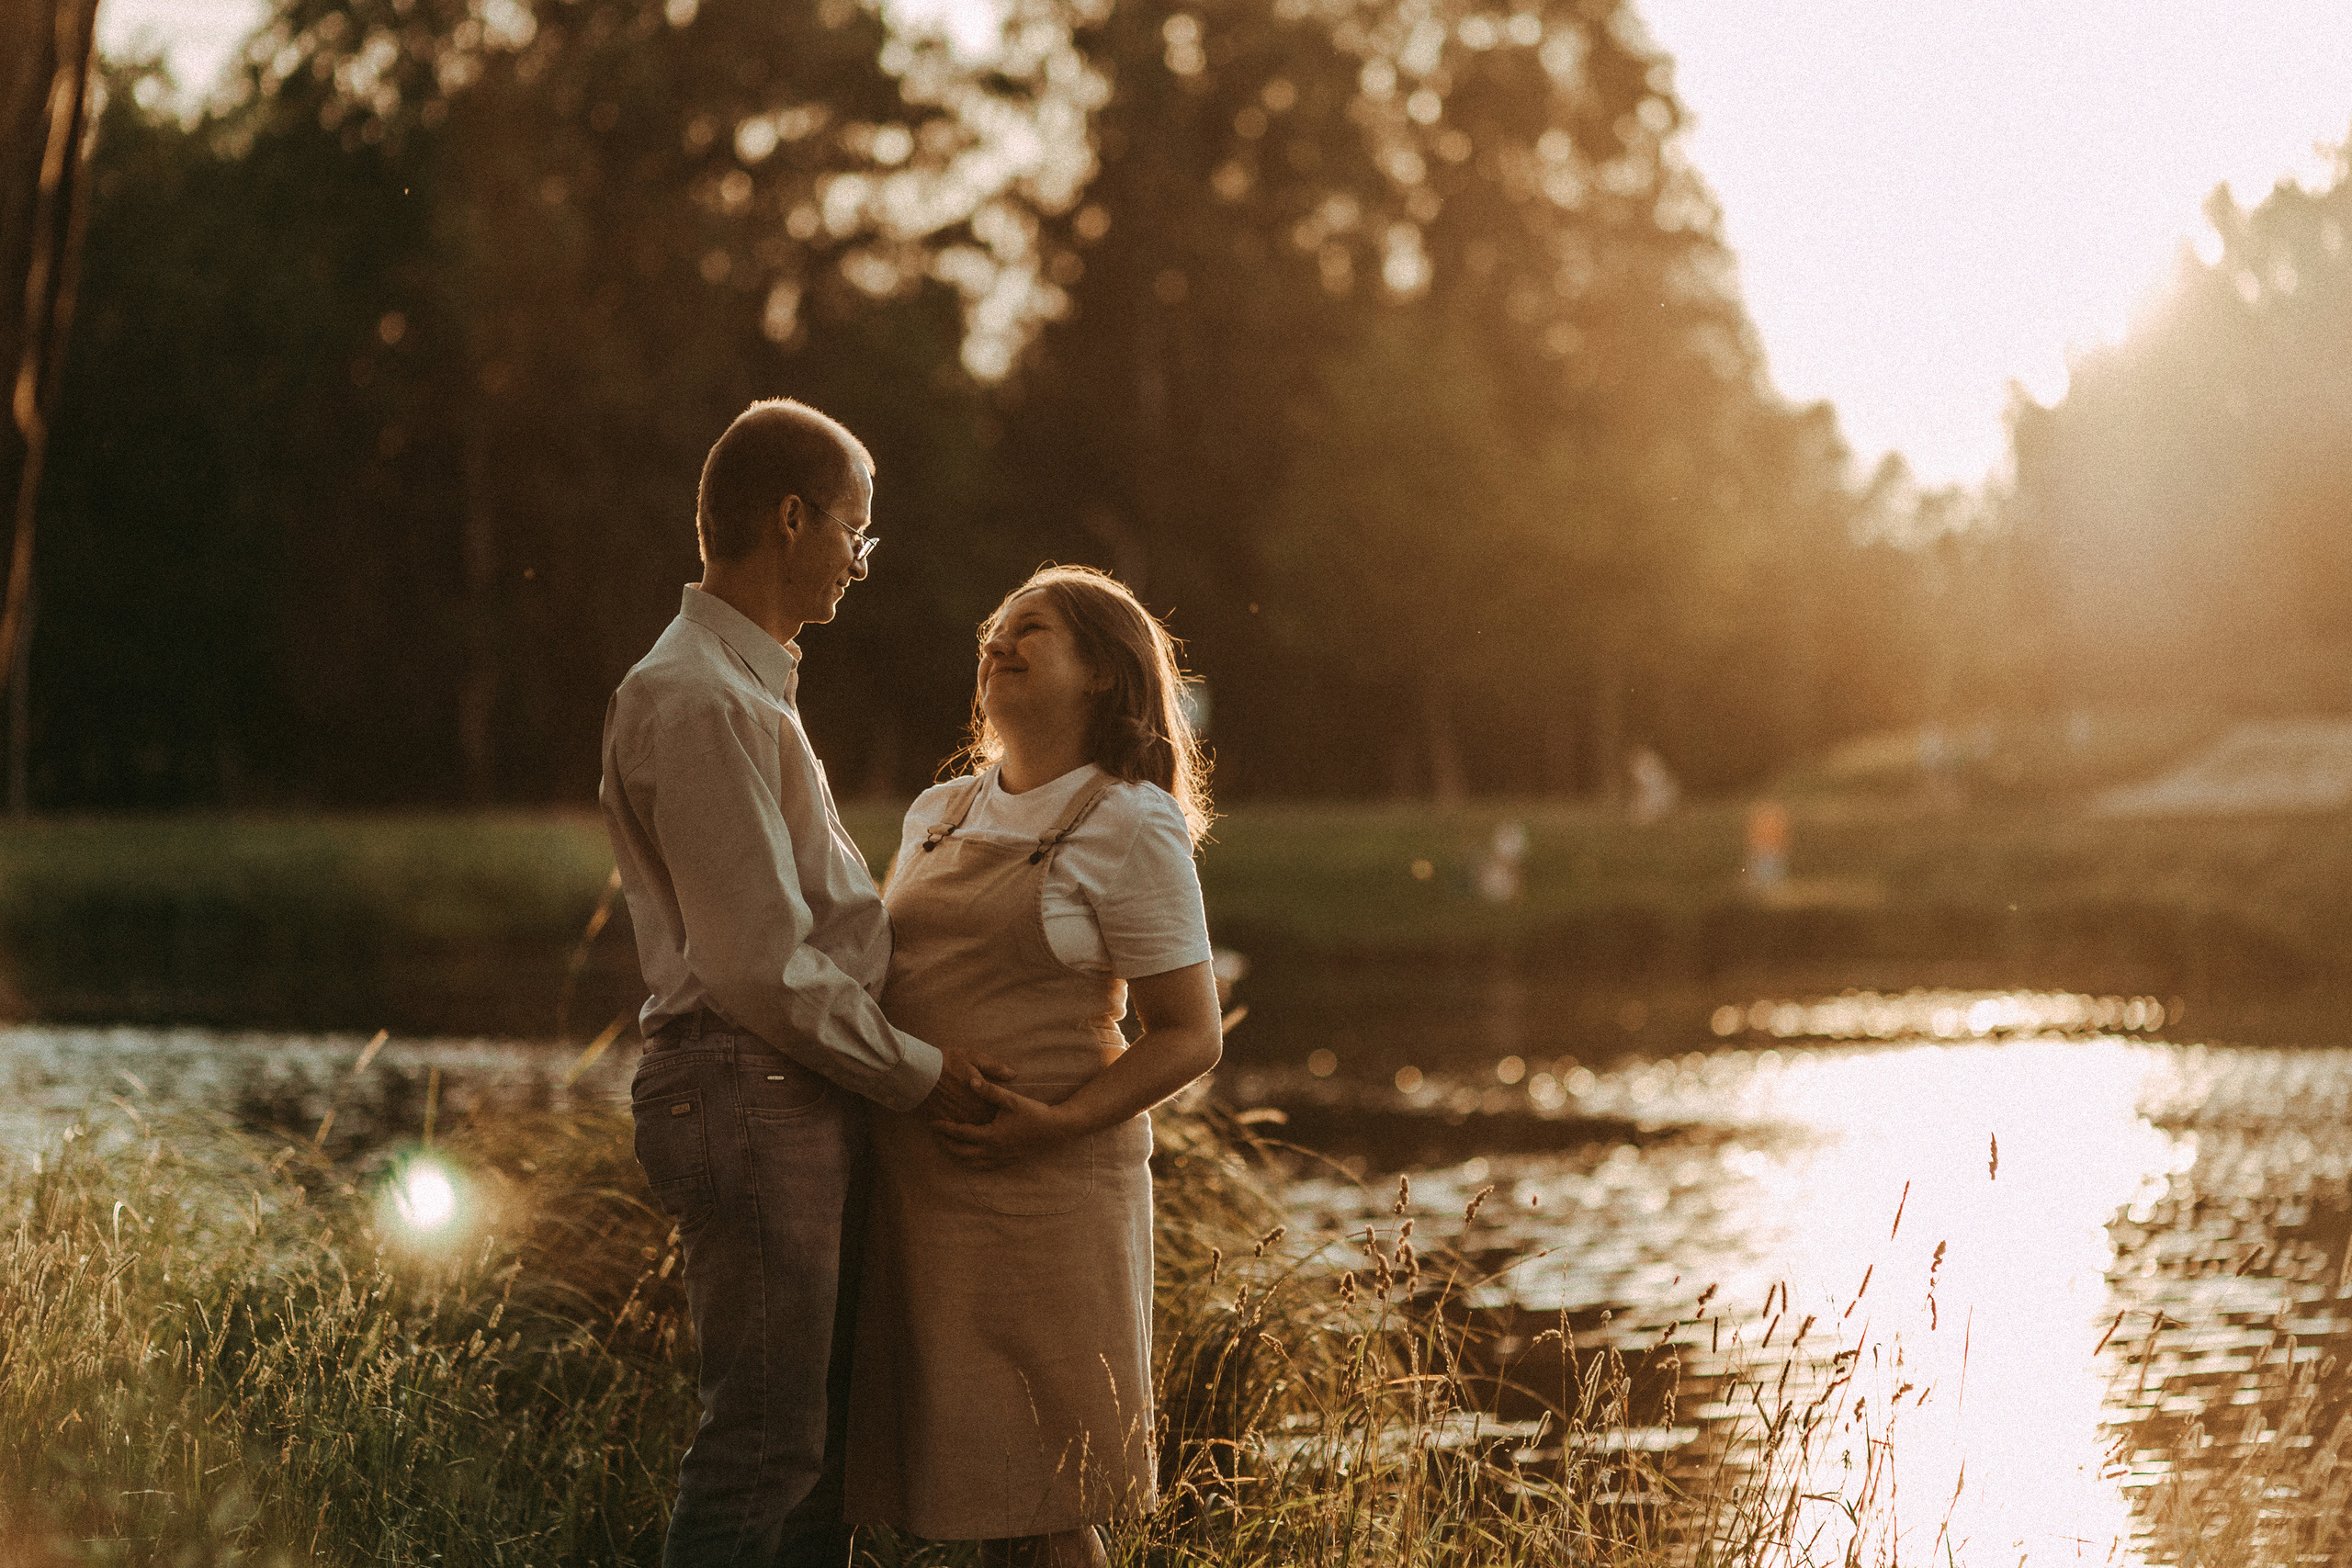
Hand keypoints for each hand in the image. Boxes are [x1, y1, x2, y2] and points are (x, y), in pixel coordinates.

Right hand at [915, 1047, 1013, 1126]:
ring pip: (972, 1132)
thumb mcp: (974, 1058)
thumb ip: (995, 1068)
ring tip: (982, 1131)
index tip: (1007, 1114)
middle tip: (999, 1125)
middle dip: (992, 1125)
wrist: (919, 1071)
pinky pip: (955, 1134)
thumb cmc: (948, 1062)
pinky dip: (959, 1134)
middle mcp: (971, 1112)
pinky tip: (963, 1133)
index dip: (1004, 1114)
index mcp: (982, 1098)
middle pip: (987, 1125)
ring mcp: (957, 1120)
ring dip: (978, 1132)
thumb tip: (1014, 1075)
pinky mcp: (944, 1123)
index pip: (999, 1112)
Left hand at [931, 1076, 1081, 1169]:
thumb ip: (990, 1091)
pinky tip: (970, 1155)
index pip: (961, 1134)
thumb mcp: (1011, 1099)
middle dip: (946, 1144)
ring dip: (957, 1155)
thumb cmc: (1034, 1113)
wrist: (1056, 1130)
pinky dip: (972, 1162)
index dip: (945, 1128)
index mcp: (991, 1136)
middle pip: (961, 1153)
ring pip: (971, 1163)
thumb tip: (972, 1081)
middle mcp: (993, 1151)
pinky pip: (984, 1166)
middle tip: (936, 1135)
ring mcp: (1000, 1159)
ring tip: (949, 1145)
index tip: (932, 1123)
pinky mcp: (1008, 1161)